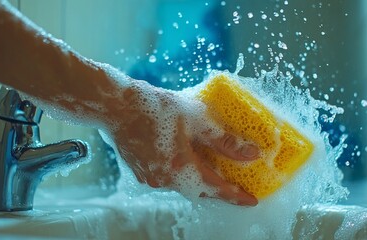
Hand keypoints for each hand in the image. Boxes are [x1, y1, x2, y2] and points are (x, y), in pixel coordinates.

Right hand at [108, 80, 258, 205]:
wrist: (114, 105)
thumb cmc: (153, 107)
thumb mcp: (196, 118)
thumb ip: (224, 140)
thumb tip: (250, 153)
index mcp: (180, 168)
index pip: (215, 189)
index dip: (235, 195)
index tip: (251, 200)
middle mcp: (164, 179)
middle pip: (199, 191)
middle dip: (218, 189)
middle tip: (235, 186)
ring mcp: (150, 177)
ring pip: (182, 184)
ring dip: (198, 178)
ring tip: (212, 166)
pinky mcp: (141, 171)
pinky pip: (167, 177)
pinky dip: (181, 171)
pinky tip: (186, 156)